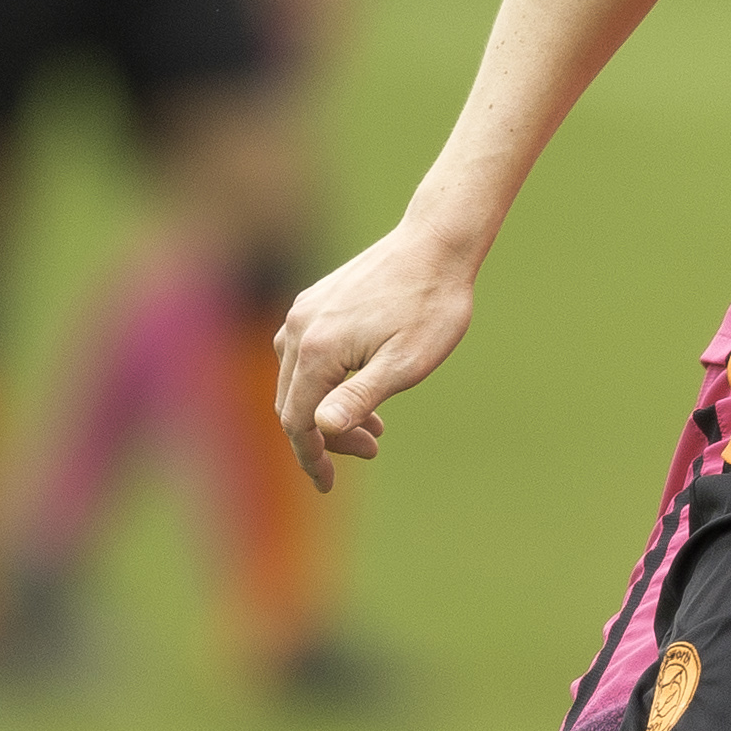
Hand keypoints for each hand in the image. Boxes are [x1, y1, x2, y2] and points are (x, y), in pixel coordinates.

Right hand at [272, 220, 478, 489]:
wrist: (436, 245)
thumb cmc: (430, 307)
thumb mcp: (404, 364)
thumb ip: (359, 398)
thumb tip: (320, 429)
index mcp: (317, 350)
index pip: (298, 422)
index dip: (311, 458)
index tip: (328, 485)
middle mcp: (299, 330)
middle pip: (294, 404)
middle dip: (326, 437)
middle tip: (372, 449)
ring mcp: (304, 312)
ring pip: (299, 380)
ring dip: (328, 410)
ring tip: (376, 429)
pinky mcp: (315, 301)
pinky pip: (305, 354)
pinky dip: (328, 382)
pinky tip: (363, 388)